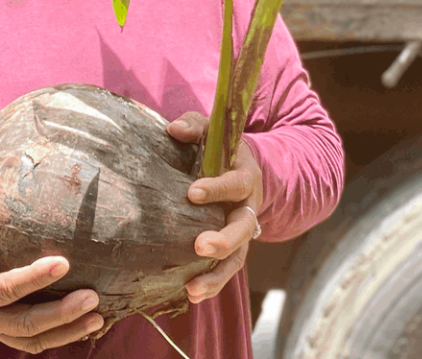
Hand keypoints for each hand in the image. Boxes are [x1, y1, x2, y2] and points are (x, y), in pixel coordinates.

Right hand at [0, 215, 103, 352]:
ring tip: (98, 315)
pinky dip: (61, 335)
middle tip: (93, 297)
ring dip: (68, 331)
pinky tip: (86, 322)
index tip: (64, 262)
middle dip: (62, 313)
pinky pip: (34, 339)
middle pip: (27, 324)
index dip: (34, 278)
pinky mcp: (4, 331)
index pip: (6, 290)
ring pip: (34, 339)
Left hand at [168, 111, 263, 303]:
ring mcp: (242, 231)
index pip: (235, 183)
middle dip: (223, 239)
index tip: (192, 193)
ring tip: (193, 289)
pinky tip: (191, 295)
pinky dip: (212, 283)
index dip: (216, 188)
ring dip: (217, 274)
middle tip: (200, 246)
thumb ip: (194, 126)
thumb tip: (173, 129)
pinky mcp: (233, 248)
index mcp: (245, 175)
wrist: (239, 167)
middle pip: (243, 228)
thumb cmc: (217, 147)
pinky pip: (227, 269)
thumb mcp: (210, 131)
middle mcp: (248, 206)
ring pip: (238, 257)